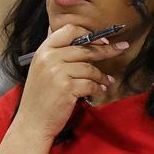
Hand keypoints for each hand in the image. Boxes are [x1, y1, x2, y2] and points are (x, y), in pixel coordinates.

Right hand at [14, 24, 128, 140]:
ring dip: (101, 76)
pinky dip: (98, 87)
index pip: (69, 30)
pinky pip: (90, 84)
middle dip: (106, 50)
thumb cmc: (40, 97)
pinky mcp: (67, 88)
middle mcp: (49, 58)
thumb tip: (79, 38)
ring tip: (106, 81)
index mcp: (43, 50)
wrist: (32, 122)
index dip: (89, 33)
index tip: (103, 39)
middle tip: (121, 49)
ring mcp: (57, 73)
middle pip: (85, 48)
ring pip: (90, 68)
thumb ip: (56, 54)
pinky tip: (100, 90)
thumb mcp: (41, 69)